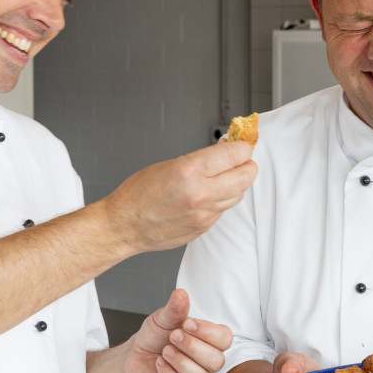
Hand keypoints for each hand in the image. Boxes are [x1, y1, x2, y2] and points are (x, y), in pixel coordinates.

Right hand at [102, 142, 256, 253]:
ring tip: (222, 177)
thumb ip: (201, 160)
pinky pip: (224, 209)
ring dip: (236, 183)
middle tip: (240, 160)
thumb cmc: (138, 194)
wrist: (125, 225)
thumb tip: (225, 152)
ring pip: (238, 194)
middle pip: (247, 176)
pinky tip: (208, 195)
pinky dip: (221, 199)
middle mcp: (201, 193)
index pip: (237, 154)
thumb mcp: (169, 164)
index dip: (242, 147)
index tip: (240, 145)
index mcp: (190, 170)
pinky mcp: (204, 227)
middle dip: (247, 165)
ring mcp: (204, 213)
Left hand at [125, 288, 233, 372]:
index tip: (187, 324)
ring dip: (181, 363)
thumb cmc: (156, 335)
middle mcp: (207, 362)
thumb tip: (181, 294)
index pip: (225, 339)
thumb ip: (175, 308)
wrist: (135, 353)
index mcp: (209, 341)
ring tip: (165, 351)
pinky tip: (160, 364)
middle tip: (172, 337)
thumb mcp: (163, 318)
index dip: (208, 332)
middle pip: (216, 361)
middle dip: (192, 347)